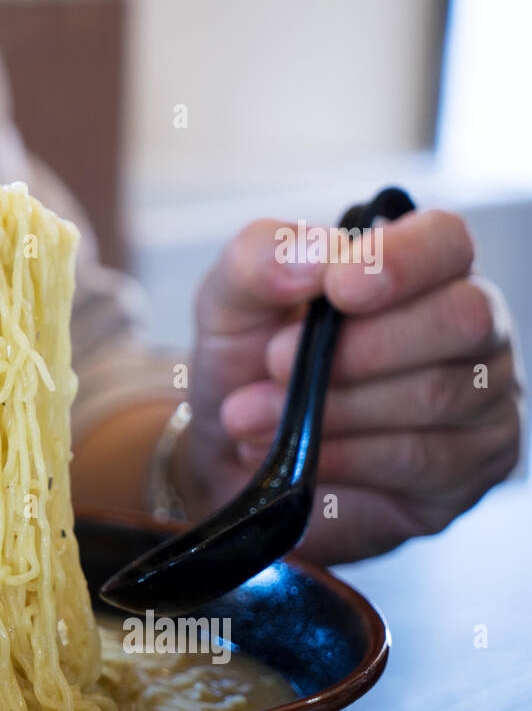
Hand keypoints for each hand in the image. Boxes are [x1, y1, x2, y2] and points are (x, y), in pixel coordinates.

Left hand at [175, 210, 523, 564]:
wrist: (232, 453)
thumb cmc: (250, 365)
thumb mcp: (229, 301)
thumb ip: (261, 258)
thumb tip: (316, 255)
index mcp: (419, 268)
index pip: (447, 240)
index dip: (402, 260)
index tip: (340, 288)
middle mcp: (469, 329)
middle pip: (459, 320)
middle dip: (358, 348)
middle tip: (274, 366)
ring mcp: (481, 402)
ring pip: (436, 396)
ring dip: (333, 410)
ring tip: (254, 418)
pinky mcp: (469, 470)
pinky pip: (422, 462)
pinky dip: (346, 459)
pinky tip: (301, 460)